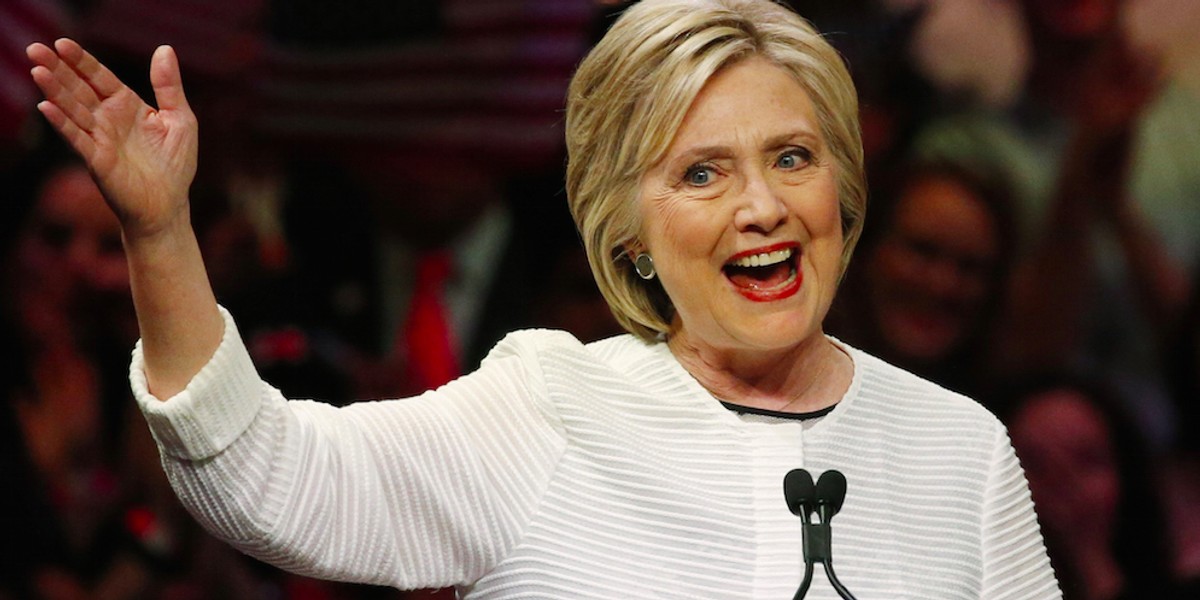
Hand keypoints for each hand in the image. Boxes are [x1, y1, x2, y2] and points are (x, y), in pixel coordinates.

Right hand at [27, 39, 197, 239]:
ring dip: (55, 91)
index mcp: (127, 105)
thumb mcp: (180, 118)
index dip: (82, 61)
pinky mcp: (96, 160)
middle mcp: (108, 119)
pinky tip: (46, 107)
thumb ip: (169, 86)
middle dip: (58, 69)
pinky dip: (62, 123)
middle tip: (35, 49)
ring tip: (38, 70)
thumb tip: (165, 48)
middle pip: (78, 88)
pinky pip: (76, 139)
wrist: (169, 206)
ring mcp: (99, 138)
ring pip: (73, 109)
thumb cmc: (175, 164)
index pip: (99, 77)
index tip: (63, 43)